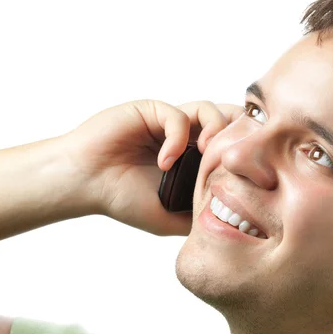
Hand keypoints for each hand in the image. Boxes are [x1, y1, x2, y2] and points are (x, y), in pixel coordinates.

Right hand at [63, 99, 242, 235]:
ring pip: (208, 111)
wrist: (85, 185)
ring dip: (213, 131)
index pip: (229, 146)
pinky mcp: (152, 111)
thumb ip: (198, 215)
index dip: (242, 153)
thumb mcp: (169, 217)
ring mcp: (169, 123)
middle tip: (236, 154)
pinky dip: (177, 139)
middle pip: (227, 121)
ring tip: (205, 155)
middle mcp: (185, 137)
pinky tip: (165, 162)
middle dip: (237, 134)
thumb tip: (233, 222)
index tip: (247, 172)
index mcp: (194, 159)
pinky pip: (178, 116)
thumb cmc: (122, 199)